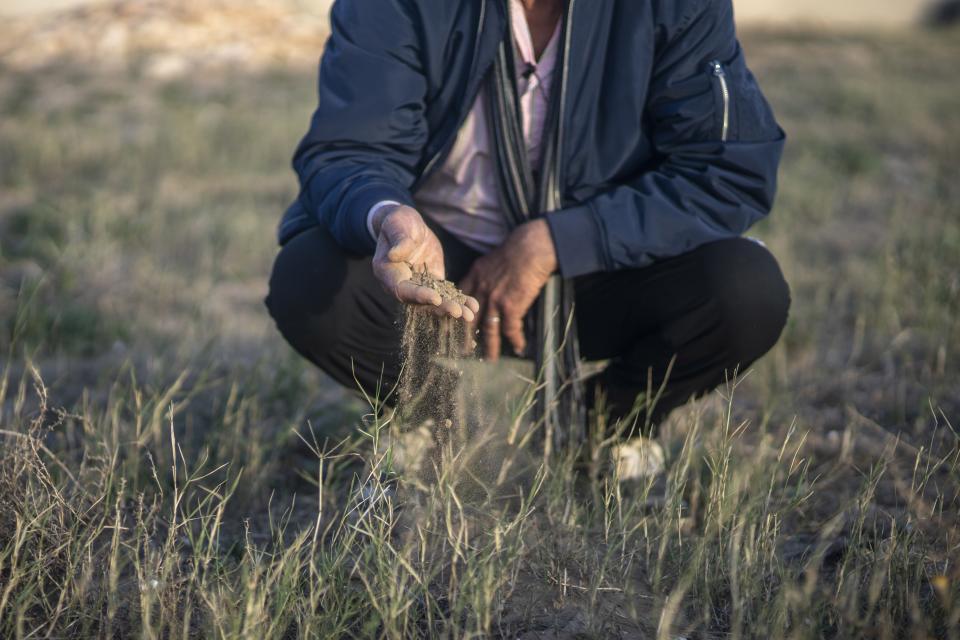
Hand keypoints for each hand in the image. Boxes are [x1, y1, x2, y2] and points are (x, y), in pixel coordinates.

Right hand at [372, 205, 477, 320]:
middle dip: (441, 308)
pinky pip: (445, 294)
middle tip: (458, 312)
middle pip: (421, 302)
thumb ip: (399, 241)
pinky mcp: (432, 282)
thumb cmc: (397, 223)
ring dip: (453, 308)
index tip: (435, 298)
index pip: (402, 290)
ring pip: (435, 302)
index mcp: (388, 274)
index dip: (418, 296)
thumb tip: (395, 254)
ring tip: (470, 315)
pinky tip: (473, 306)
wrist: (405, 225)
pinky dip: (459, 300)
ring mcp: (418, 285)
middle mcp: (402, 285)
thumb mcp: (396, 225)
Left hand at [460, 219, 557, 361]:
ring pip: (489, 329)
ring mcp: (495, 299)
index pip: (458, 299)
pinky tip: (519, 347)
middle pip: (469, 319)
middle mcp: (481, 290)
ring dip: (490, 346)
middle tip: (463, 351)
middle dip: (466, 337)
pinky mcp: (511, 305)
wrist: (532, 247)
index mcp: (475, 276)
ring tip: (490, 359)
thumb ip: (485, 274)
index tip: (450, 325)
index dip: (454, 314)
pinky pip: (511, 328)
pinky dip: (516, 339)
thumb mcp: (492, 259)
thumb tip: (486, 286)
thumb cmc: (518, 249)